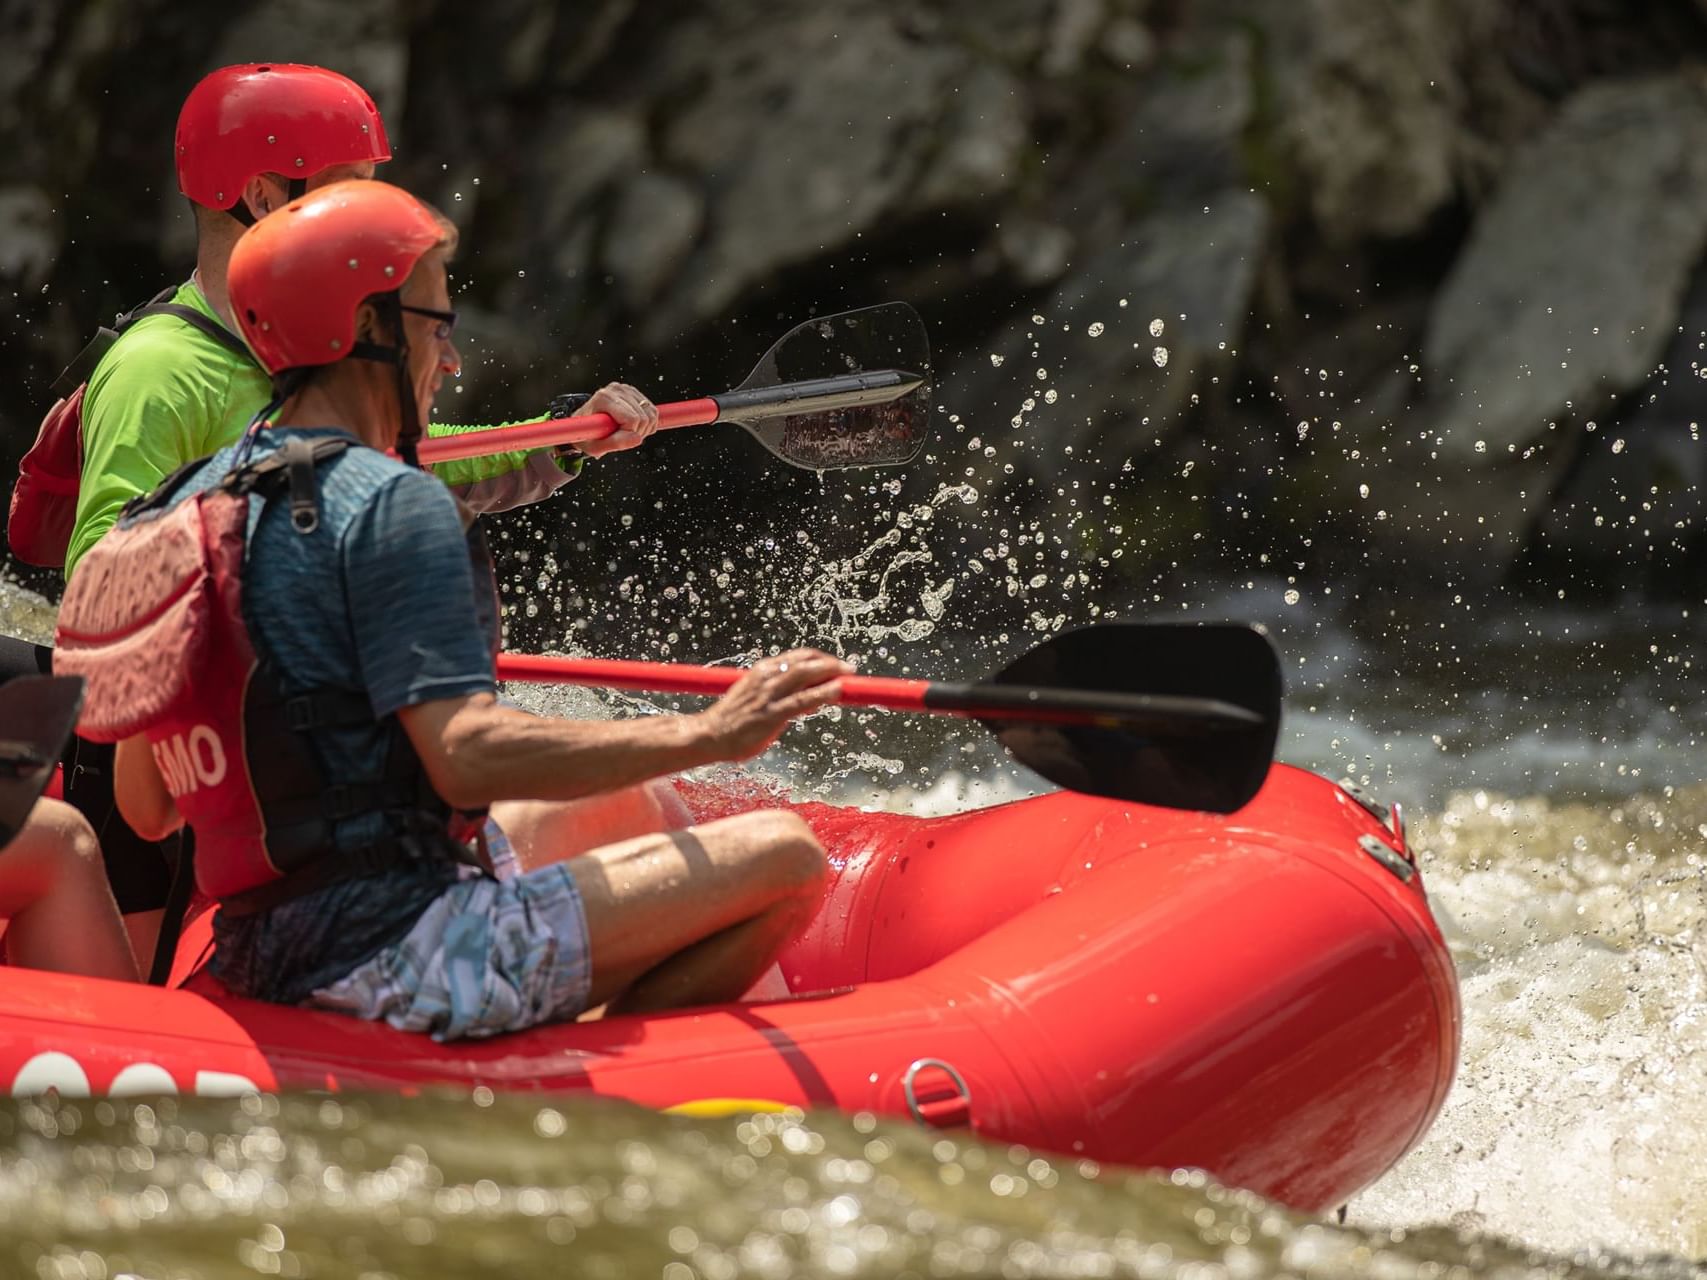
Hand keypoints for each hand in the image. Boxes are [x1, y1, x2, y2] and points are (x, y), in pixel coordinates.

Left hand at [571, 382, 659, 457]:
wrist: (585, 424)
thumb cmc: (588, 436)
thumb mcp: (595, 447)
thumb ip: (615, 444)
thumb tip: (638, 439)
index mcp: (604, 398)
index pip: (632, 419)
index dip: (628, 435)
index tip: (615, 438)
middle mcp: (616, 389)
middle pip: (644, 418)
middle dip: (637, 433)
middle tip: (622, 437)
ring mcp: (626, 388)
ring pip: (651, 415)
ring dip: (644, 430)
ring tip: (626, 432)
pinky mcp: (634, 392)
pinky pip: (653, 412)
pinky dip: (648, 424)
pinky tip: (633, 426)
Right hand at [697, 649, 850, 760]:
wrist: (709, 735)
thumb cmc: (731, 721)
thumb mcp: (753, 698)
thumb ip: (777, 696)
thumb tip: (804, 702)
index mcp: (762, 671)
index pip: (797, 657)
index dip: (820, 658)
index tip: (835, 664)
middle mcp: (766, 677)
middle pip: (805, 661)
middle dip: (830, 662)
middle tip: (849, 668)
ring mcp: (769, 695)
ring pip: (805, 675)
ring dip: (830, 672)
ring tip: (848, 675)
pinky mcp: (772, 714)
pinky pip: (802, 700)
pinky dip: (823, 692)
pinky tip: (837, 691)